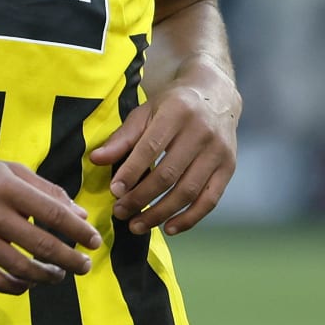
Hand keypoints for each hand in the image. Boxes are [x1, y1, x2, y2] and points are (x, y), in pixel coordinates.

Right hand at [0, 150, 101, 294]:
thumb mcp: (10, 171)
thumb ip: (46, 191)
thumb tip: (80, 215)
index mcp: (6, 187)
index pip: (52, 213)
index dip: (78, 231)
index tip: (94, 242)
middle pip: (40, 245)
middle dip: (69, 259)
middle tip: (85, 266)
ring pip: (20, 268)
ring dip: (46, 276)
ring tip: (59, 275)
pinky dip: (17, 287)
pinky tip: (29, 283)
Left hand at [89, 65, 239, 236]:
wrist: (216, 96)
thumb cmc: (173, 106)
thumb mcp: (146, 112)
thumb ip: (123, 137)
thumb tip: (96, 159)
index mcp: (177, 112)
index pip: (151, 148)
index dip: (131, 172)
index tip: (114, 192)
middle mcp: (201, 131)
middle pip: (168, 174)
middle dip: (141, 198)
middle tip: (120, 213)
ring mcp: (218, 151)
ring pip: (188, 191)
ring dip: (160, 213)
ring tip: (137, 225)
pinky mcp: (229, 167)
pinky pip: (210, 200)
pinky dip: (189, 218)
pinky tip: (169, 228)